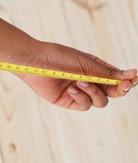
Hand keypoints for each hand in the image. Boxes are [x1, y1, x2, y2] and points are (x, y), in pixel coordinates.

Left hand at [14, 42, 136, 110]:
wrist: (35, 62)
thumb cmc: (59, 57)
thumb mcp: (86, 63)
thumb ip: (107, 72)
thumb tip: (132, 75)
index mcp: (96, 69)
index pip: (118, 79)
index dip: (127, 81)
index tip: (133, 79)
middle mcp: (90, 82)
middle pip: (113, 93)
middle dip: (120, 90)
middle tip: (123, 86)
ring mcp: (80, 92)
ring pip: (100, 101)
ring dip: (94, 93)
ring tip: (79, 82)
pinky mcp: (69, 101)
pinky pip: (84, 105)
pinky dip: (81, 98)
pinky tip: (71, 89)